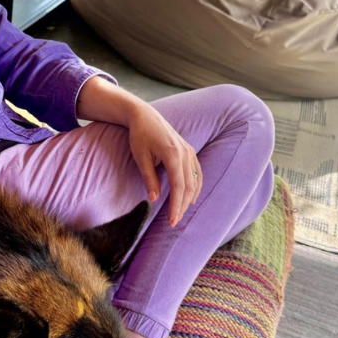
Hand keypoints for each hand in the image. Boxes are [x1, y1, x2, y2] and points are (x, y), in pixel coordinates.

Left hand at [126, 103, 201, 226]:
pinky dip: (195, 187)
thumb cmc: (140, 135)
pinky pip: (197, 173)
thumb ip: (149, 178)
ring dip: (189, 199)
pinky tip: (190, 198)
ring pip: (195, 181)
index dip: (176, 205)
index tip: (171, 220)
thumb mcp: (141, 157)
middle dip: (182, 206)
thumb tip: (154, 199)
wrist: (145, 116)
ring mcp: (189, 151)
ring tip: (179, 213)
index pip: (179, 186)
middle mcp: (185, 153)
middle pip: (189, 186)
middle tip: (173, 222)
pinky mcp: (190, 151)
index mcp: (173, 154)